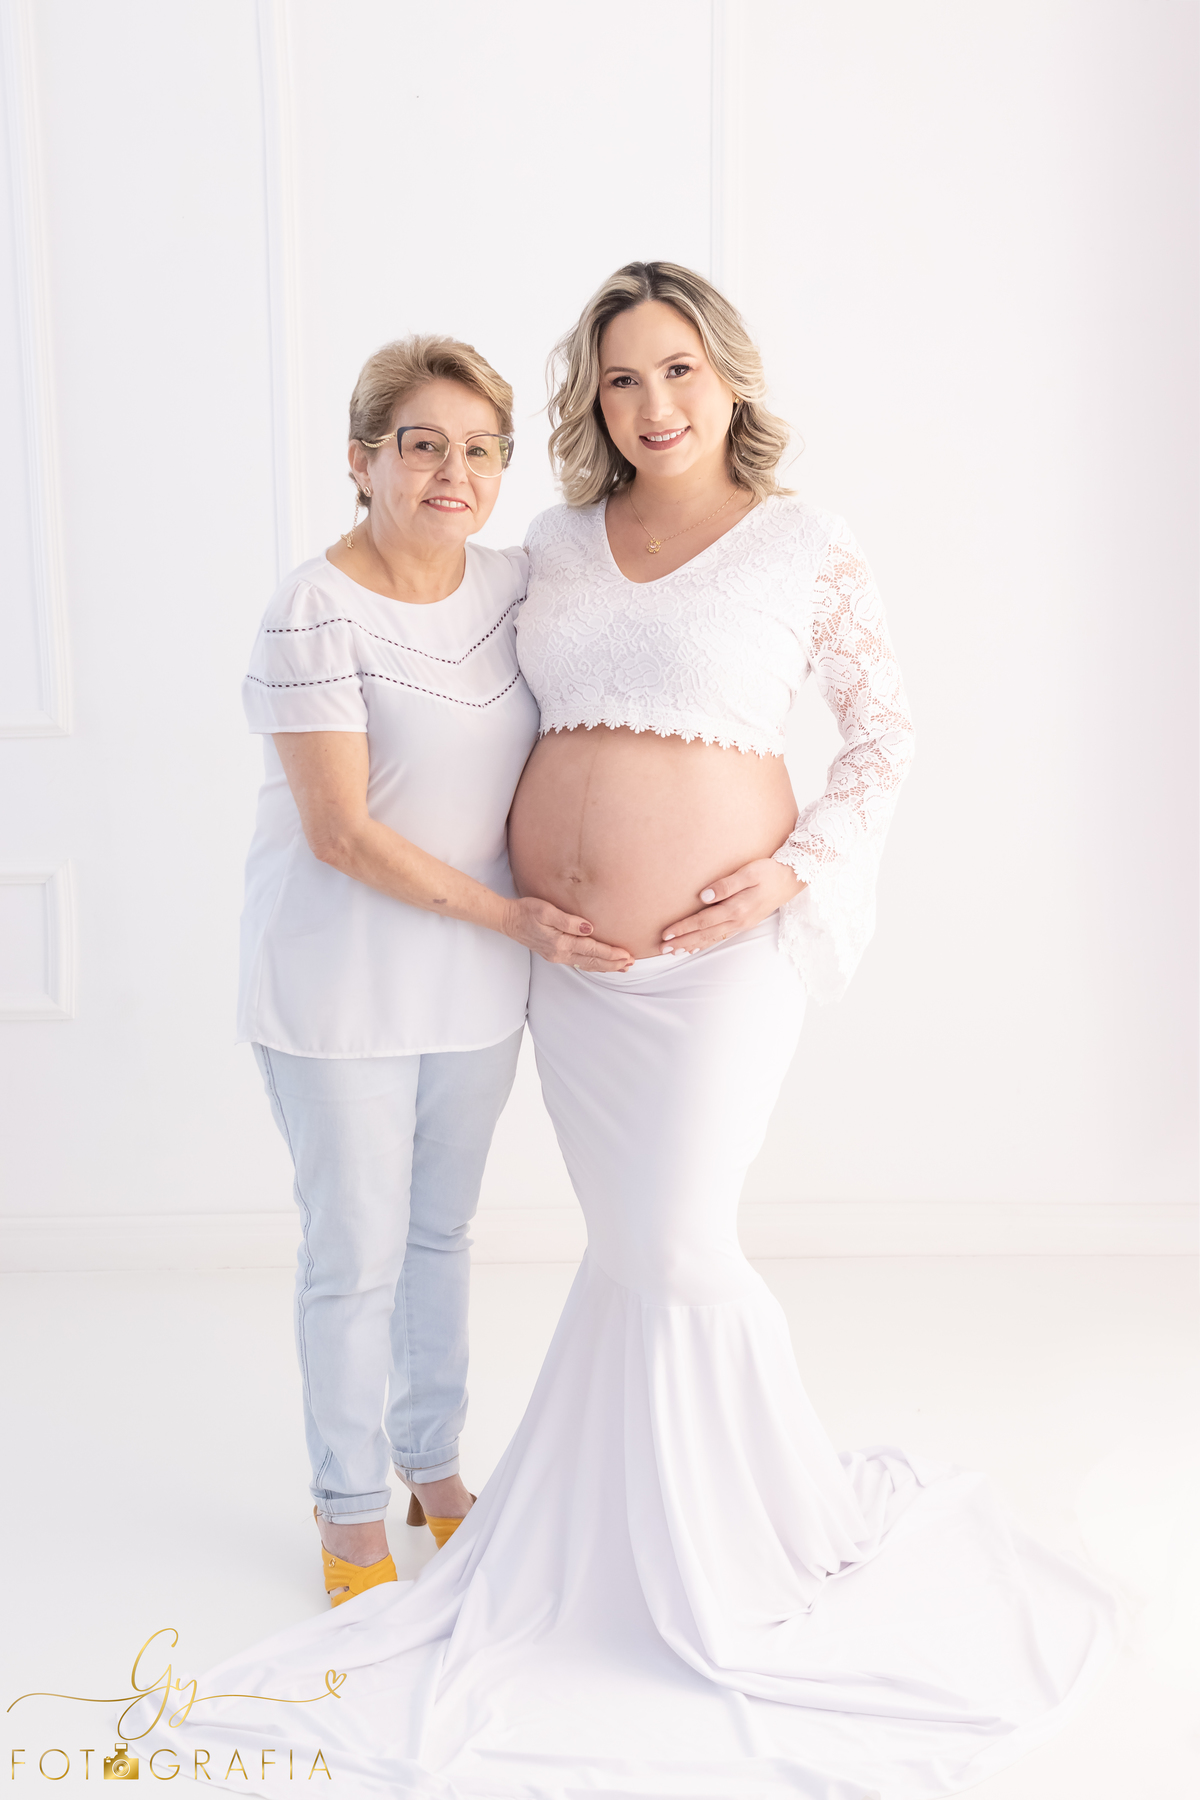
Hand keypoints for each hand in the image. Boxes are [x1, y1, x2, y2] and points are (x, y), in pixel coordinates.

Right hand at [503, 896, 634, 970]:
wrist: (507, 920)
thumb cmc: (526, 911)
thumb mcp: (547, 910)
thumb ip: (568, 921)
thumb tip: (589, 928)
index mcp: (560, 943)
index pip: (592, 949)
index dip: (611, 953)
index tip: (626, 955)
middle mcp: (559, 953)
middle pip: (592, 962)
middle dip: (613, 963)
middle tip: (630, 963)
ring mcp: (556, 956)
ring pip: (586, 965)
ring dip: (605, 966)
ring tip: (622, 967)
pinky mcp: (554, 954)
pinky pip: (579, 963)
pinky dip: (593, 965)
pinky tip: (600, 964)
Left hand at [659, 859, 804, 954]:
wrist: (792, 879)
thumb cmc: (769, 871)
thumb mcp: (749, 872)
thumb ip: (726, 885)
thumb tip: (703, 896)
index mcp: (737, 909)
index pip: (703, 921)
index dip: (683, 928)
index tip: (666, 934)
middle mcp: (739, 921)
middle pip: (705, 935)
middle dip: (683, 942)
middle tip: (663, 949)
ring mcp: (743, 924)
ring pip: (712, 939)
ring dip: (692, 946)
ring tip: (674, 952)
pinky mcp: (745, 923)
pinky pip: (721, 937)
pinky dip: (706, 943)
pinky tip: (696, 947)